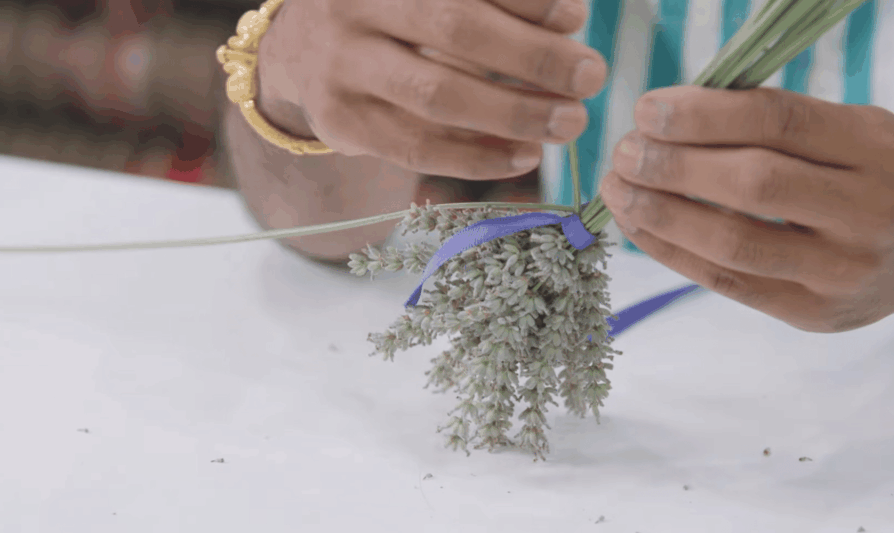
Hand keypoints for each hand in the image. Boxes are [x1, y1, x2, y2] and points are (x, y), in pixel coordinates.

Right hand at [257, 0, 607, 180]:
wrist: (302, 48)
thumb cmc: (392, 13)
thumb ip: (491, 2)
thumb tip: (568, 21)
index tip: (575, 16)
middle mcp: (358, 6)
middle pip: (455, 30)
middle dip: (532, 56)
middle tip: (590, 77)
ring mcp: (342, 66)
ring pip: (436, 96)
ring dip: (513, 113)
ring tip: (568, 123)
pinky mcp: (340, 121)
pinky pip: (417, 147)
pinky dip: (477, 157)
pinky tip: (524, 156)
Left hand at [598, 86, 893, 332]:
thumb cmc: (872, 176)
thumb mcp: (850, 131)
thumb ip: (777, 123)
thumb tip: (668, 120)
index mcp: (875, 148)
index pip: (779, 121)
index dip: (703, 114)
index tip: (647, 110)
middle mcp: (868, 212)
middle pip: (754, 184)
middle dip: (674, 166)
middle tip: (625, 152)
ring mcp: (842, 272)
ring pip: (734, 243)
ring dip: (660, 214)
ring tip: (618, 190)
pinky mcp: (813, 315)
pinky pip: (727, 283)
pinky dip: (672, 252)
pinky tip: (638, 227)